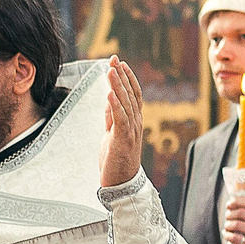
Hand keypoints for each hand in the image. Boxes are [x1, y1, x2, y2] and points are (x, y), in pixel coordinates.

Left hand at [100, 57, 144, 186]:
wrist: (121, 184)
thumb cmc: (116, 161)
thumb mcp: (111, 134)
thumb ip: (112, 118)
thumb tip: (109, 99)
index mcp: (133, 121)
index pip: (132, 94)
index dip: (126, 77)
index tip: (117, 62)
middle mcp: (135, 123)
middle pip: (130, 94)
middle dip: (121, 75)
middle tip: (114, 59)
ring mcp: (131, 131)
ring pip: (126, 103)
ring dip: (118, 85)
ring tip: (111, 70)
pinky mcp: (123, 139)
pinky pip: (120, 118)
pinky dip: (115, 104)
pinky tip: (110, 93)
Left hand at [222, 193, 244, 243]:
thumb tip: (238, 210)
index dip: (237, 201)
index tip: (230, 203)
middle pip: (241, 212)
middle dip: (230, 214)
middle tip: (227, 218)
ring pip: (237, 224)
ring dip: (228, 225)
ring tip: (227, 228)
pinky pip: (236, 238)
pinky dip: (228, 236)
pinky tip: (228, 236)